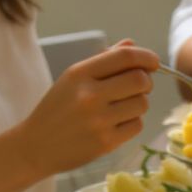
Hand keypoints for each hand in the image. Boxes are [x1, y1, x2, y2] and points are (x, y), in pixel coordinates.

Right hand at [17, 41, 157, 176]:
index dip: (146, 57)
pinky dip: (133, 122)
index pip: (124, 57)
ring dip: (139, 103)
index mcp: (80, 74)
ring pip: (142, 104)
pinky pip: (137, 125)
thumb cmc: (57, 109)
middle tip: (138, 87)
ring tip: (122, 106)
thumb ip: (104, 61)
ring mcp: (100, 120)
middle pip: (140, 80)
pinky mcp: (107, 142)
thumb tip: (132, 45)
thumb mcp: (72, 79)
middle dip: (146, 82)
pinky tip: (117, 122)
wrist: (37, 146)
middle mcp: (90, 95)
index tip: (154, 62)